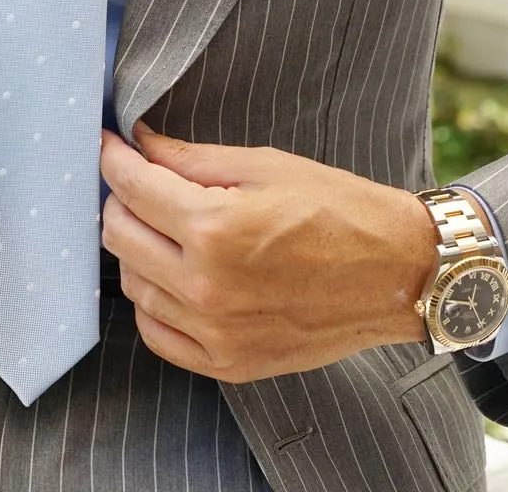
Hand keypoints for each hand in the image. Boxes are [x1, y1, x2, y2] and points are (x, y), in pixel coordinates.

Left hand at [98, 120, 439, 382]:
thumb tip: (140, 144)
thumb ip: (192, 159)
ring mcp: (215, 331)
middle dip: (121, 200)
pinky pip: (158, 332)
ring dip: (136, 248)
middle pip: (119, 235)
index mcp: (215, 227)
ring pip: (133, 283)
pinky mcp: (228, 362)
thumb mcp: (266, 166)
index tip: (109, 146)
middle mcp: (207, 285)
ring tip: (164, 227)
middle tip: (139, 183)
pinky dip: (154, 301)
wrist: (399, 274)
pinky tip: (173, 276)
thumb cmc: (340, 210)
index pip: (132, 187)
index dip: (112, 158)